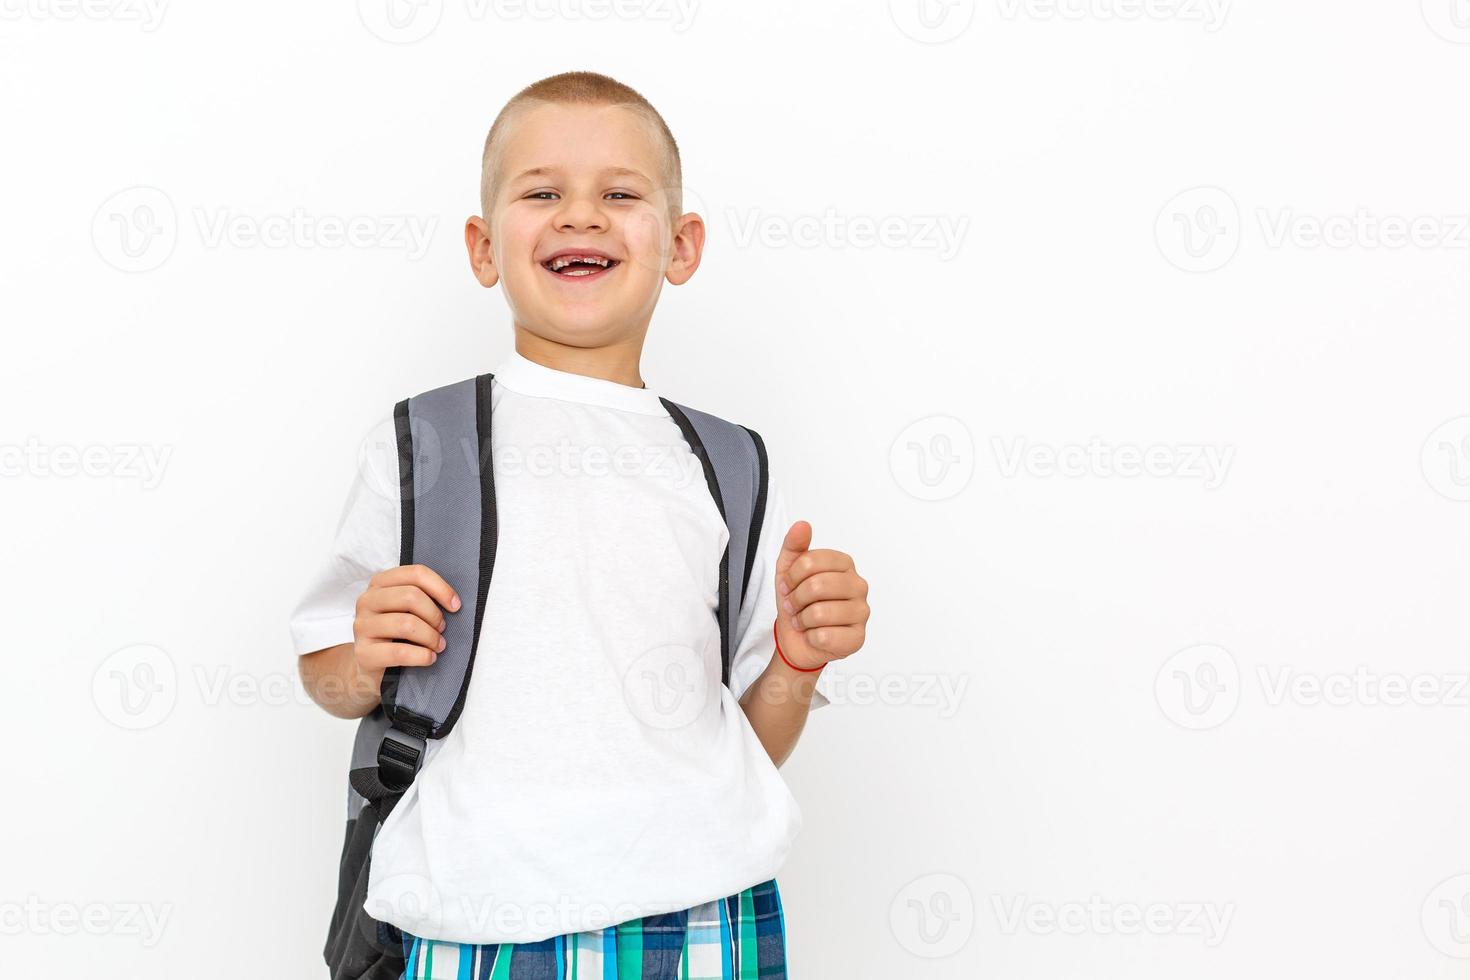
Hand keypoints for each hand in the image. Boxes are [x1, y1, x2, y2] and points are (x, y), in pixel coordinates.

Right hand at [352, 564, 461, 689]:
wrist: (370, 664)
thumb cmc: (395, 632)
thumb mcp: (406, 609)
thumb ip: (422, 598)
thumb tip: (453, 602)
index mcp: (380, 583)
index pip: (416, 574)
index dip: (441, 588)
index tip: (455, 605)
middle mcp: (367, 600)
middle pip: (411, 596)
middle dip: (434, 615)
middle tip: (442, 629)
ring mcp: (362, 626)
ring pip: (406, 624)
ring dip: (430, 637)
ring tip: (438, 645)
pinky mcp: (363, 653)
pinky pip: (399, 652)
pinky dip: (421, 656)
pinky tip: (429, 658)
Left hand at [774, 521, 869, 670]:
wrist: (796, 640)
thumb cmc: (797, 603)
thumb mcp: (788, 571)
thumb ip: (794, 546)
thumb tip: (802, 525)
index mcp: (845, 564)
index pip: (810, 561)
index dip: (791, 577)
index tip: (787, 586)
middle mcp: (859, 585)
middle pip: (816, 586)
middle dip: (796, 599)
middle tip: (794, 606)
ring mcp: (862, 612)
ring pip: (819, 613)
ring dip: (802, 621)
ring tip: (804, 621)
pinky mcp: (858, 638)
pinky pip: (825, 636)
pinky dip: (811, 638)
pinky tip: (815, 636)